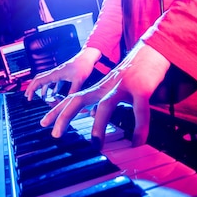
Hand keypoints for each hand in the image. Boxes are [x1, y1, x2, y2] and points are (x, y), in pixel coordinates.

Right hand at [24, 47, 100, 100]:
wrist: (87, 57)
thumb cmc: (83, 67)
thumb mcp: (78, 81)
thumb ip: (73, 92)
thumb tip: (69, 103)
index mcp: (55, 74)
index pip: (38, 81)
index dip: (32, 89)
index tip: (28, 98)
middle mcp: (54, 73)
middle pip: (38, 79)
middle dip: (32, 88)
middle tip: (28, 97)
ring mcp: (58, 73)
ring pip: (45, 80)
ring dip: (41, 88)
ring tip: (40, 98)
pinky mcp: (63, 74)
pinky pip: (53, 81)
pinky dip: (50, 88)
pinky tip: (54, 94)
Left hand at [39, 40, 169, 147]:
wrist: (153, 51)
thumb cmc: (134, 72)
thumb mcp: (114, 87)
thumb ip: (102, 101)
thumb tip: (93, 115)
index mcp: (99, 88)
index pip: (72, 98)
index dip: (57, 111)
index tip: (43, 123)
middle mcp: (106, 86)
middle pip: (79, 99)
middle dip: (64, 116)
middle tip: (55, 134)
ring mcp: (123, 86)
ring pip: (106, 105)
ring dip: (99, 125)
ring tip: (95, 145)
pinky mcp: (141, 88)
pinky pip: (139, 111)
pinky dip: (139, 128)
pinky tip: (137, 142)